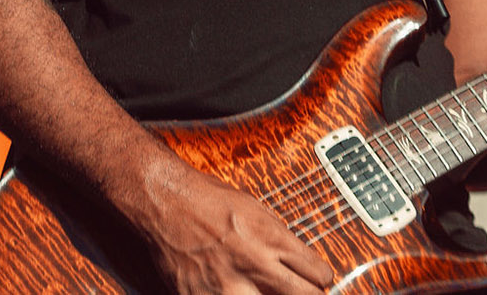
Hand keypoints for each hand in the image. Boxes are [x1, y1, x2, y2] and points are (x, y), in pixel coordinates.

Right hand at [137, 156, 335, 294]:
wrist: (166, 203)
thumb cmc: (208, 200)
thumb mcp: (256, 210)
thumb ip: (278, 240)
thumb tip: (296, 262)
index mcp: (272, 239)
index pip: (318, 275)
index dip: (320, 279)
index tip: (317, 280)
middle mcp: (255, 266)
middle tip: (298, 291)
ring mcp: (228, 288)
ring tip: (260, 288)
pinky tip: (232, 290)